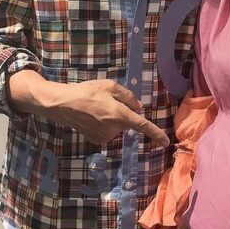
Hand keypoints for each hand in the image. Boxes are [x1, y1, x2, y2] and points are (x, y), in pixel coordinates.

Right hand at [49, 79, 169, 145]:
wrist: (64, 105)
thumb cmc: (88, 92)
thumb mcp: (110, 86)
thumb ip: (128, 96)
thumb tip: (138, 108)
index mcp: (120, 115)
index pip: (142, 126)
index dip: (155, 134)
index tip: (165, 142)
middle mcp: (114, 129)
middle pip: (127, 120)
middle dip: (122, 112)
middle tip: (107, 101)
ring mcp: (105, 137)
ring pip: (117, 126)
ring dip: (112, 118)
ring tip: (96, 108)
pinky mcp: (97, 141)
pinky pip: (108, 131)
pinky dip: (104, 124)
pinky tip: (92, 117)